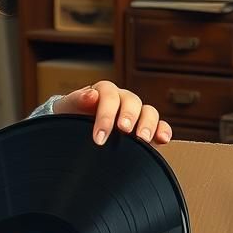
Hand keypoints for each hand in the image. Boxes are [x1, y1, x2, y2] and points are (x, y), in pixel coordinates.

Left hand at [53, 80, 171, 145]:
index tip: (99, 137)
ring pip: (149, 111)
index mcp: (104, 91)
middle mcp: (123, 99)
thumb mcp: (68, 108)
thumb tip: (91, 95)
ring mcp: (136, 113)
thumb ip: (77, 100)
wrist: (73, 130)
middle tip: (123, 131)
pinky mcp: (146, 128)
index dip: (106, 115)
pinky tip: (162, 140)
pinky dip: (163, 131)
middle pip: (132, 101)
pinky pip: (160, 125)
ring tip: (142, 139)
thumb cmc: (70, 117)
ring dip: (147, 124)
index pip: (109, 96)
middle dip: (129, 116)